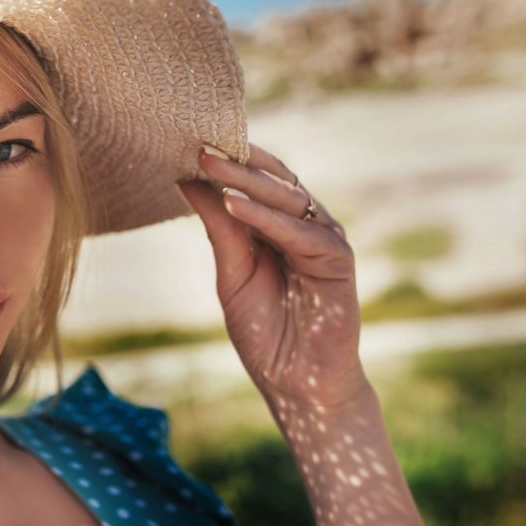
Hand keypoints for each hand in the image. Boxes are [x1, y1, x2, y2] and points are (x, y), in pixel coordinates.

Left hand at [176, 142, 369, 410]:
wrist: (295, 382)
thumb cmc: (265, 330)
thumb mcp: (231, 271)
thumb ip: (218, 226)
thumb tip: (187, 180)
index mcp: (281, 227)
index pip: (259, 181)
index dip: (231, 162)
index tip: (192, 143)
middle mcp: (306, 226)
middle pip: (273, 184)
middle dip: (234, 165)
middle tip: (198, 147)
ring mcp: (324, 241)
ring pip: (287, 200)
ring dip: (246, 182)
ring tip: (210, 165)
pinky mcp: (338, 261)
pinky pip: (300, 233)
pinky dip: (266, 218)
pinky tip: (234, 205)